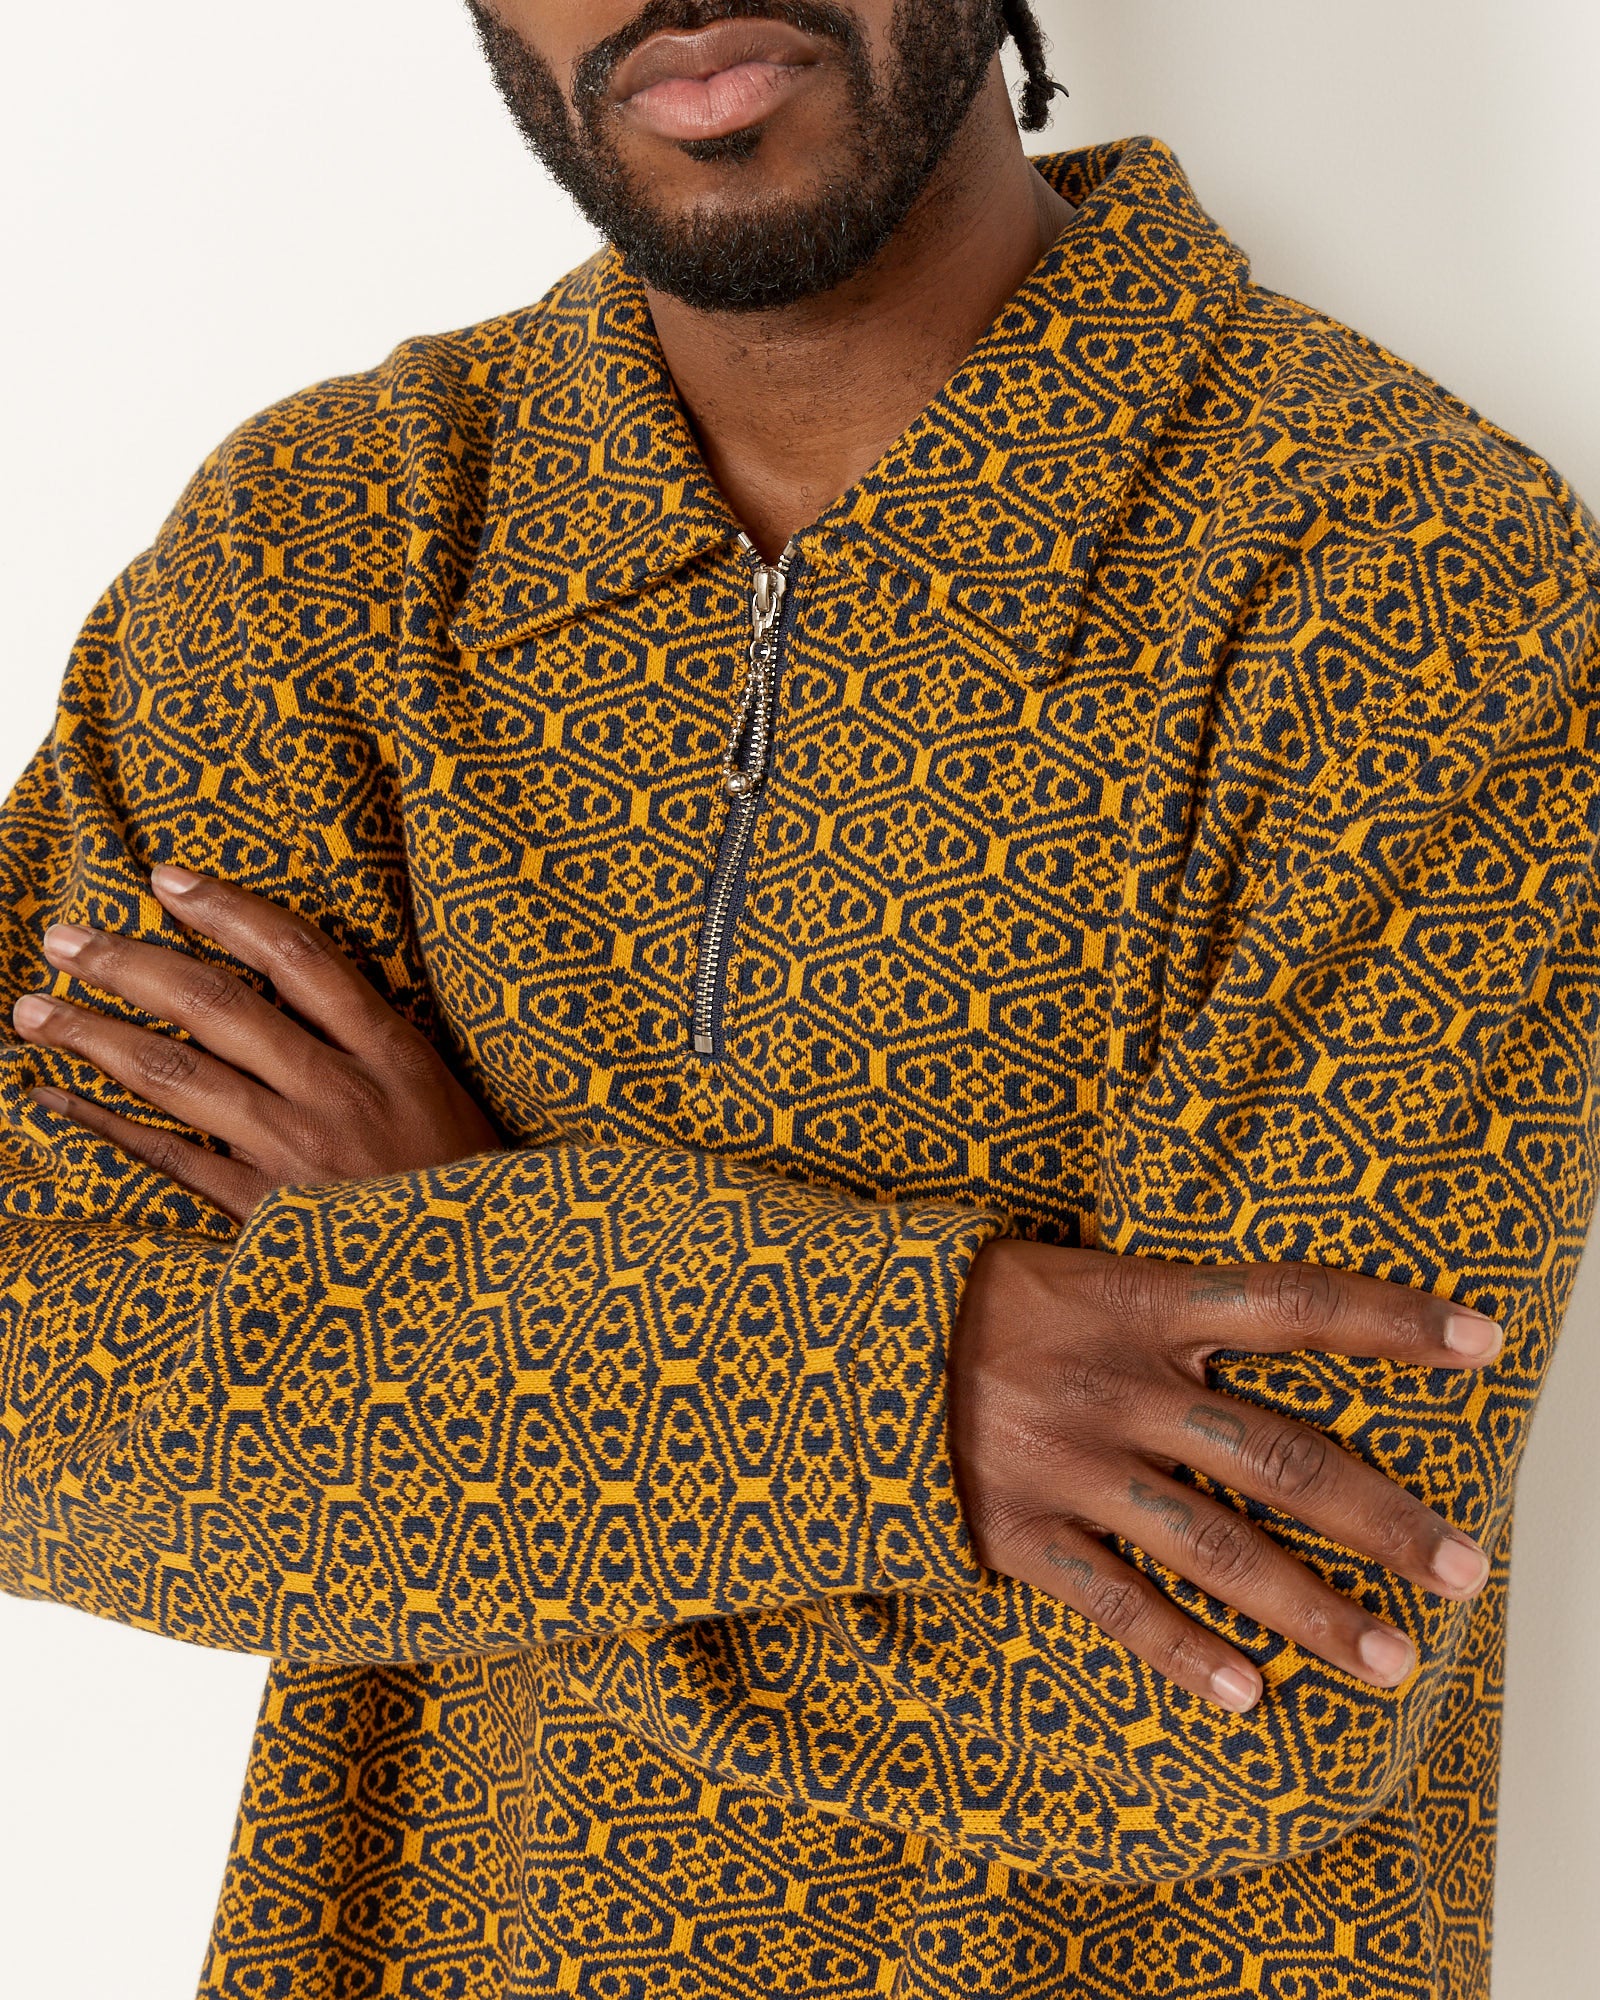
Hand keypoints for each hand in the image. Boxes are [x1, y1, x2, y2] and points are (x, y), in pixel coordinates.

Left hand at [12, 866, 499, 1220]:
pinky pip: (170, 1158)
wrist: (483, 1290)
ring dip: (94, 1036)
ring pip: (178, 1074)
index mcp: (395, 1055)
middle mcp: (342, 1094)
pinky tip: (56, 1100)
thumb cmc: (468, 1187)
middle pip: (217, 1005)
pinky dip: (107, 1125)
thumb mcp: (447, 1098)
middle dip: (129, 963)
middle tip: (63, 938)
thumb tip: (286, 987)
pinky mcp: (266, 1216)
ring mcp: (300, 1156)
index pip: (299, 956)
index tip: (164, 879)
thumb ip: (375, 1044)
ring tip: (33, 1009)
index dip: (225, 910)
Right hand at [948, 1239, 1502, 1712]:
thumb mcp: (1076, 1267)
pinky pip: (1114, 1602)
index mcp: (1138, 1302)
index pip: (1290, 1305)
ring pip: (1213, 1546)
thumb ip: (1169, 1303)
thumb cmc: (980, 1298)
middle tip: (1462, 1570)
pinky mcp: (1014, 1531)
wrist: (839, 1337)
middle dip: (1379, 1517)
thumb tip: (1284, 1329)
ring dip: (1308, 1609)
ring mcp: (1066, 1464)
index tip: (1483, 1345)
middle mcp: (1115, 1384)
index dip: (1390, 1321)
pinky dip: (1183, 1652)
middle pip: (1276, 1455)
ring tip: (1389, 1659)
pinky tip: (1246, 1699)